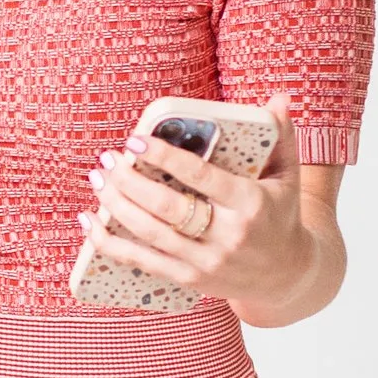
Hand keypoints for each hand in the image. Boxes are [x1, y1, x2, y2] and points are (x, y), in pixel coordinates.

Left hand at [80, 92, 336, 329]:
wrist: (287, 275)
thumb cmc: (280, 214)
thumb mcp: (288, 174)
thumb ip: (283, 134)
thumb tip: (279, 97)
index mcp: (249, 203)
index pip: (199, 176)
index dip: (164, 158)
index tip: (136, 141)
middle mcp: (227, 236)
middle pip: (167, 207)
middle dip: (129, 181)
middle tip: (107, 158)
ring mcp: (206, 261)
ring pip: (149, 233)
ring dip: (116, 206)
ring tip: (97, 178)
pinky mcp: (189, 280)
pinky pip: (141, 262)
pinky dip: (110, 244)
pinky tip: (89, 222)